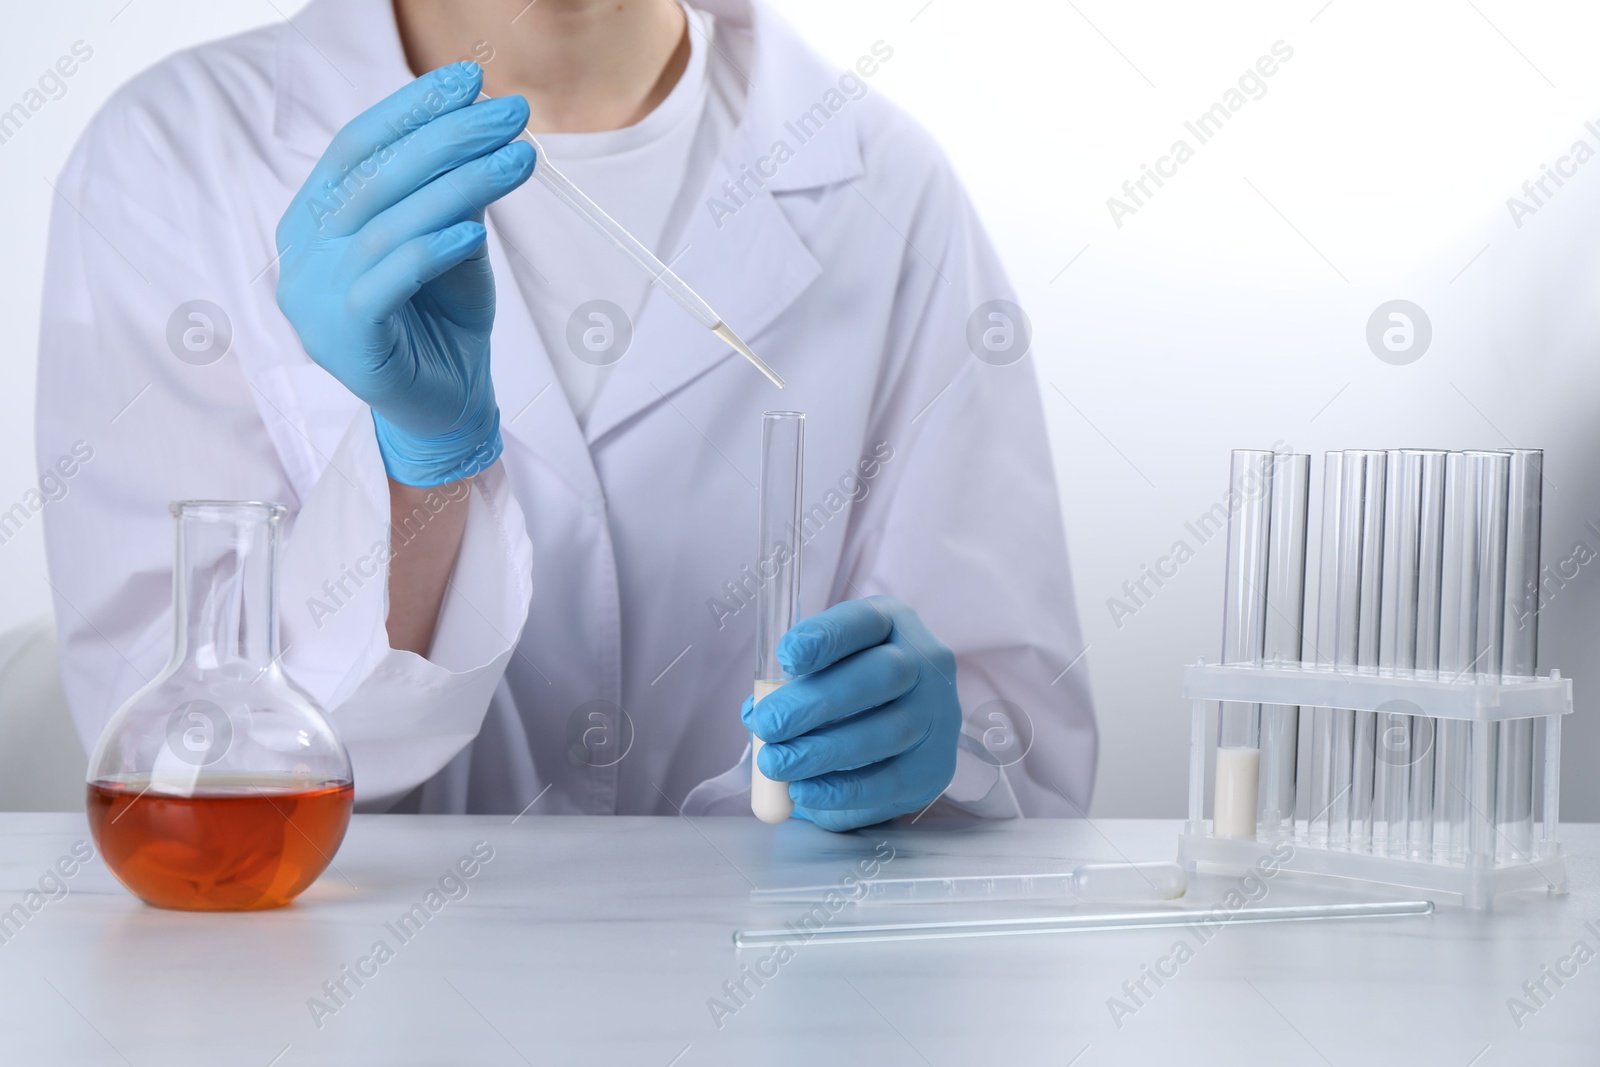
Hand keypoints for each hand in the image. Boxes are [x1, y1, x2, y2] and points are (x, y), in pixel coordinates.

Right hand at [274, 63, 535, 485]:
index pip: (360, 145)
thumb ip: (451, 194)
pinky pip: (387, 279)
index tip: (470, 79)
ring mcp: (314, 296)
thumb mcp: (450, 244)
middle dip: (449, 137)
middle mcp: (302, 252)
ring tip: (519, 159)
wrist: (445, 409)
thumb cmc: (441, 322)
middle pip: (377, 176)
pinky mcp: (343, 338)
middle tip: (511, 113)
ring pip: (389, 223)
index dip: (412, 109)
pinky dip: (432, 250)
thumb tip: (483, 128)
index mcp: (315, 217)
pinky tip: (477, 229)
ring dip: (460, 184)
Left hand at [742, 596, 959, 830]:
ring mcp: (939, 715)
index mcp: (893, 624)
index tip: (786, 655)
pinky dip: (842, 791)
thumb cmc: (847, 692)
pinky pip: (892, 781)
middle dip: (818, 701)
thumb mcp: (820, 671)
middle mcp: (927, 664)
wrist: (902, 733)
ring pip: (888, 731)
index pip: (866, 620)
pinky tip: (803, 791)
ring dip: (823, 751)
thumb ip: (788, 685)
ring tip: (776, 763)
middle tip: (768, 724)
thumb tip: (756, 711)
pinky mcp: (935, 766)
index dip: (827, 636)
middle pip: (882, 675)